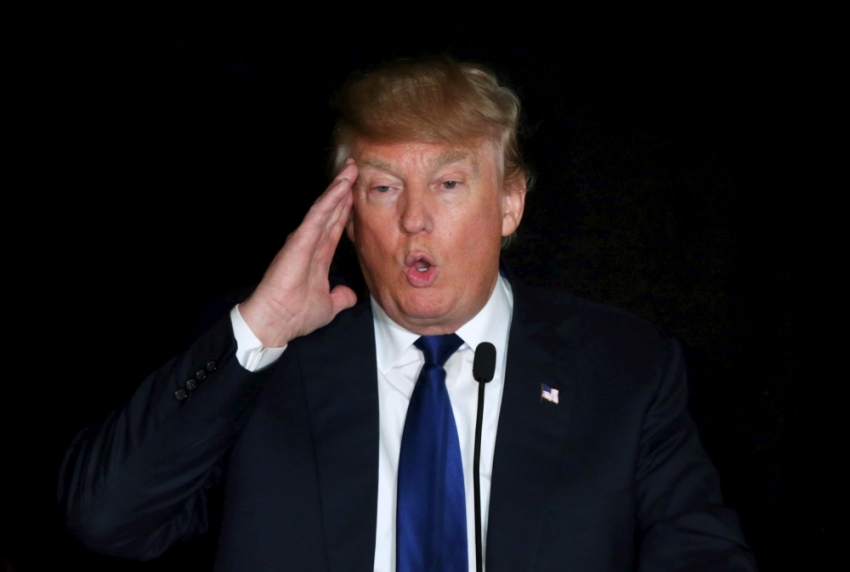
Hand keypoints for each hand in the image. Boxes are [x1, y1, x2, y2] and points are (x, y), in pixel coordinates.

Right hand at [239, 159, 358, 346]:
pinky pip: (316, 218)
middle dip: (343, 190)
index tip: (355, 192)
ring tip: (350, 169)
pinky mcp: (298, 242)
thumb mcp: (327, 307)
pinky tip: (340, 188)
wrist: (275, 324)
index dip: (345, 209)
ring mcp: (303, 241)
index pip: (334, 227)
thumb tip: (350, 296)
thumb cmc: (294, 315)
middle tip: (354, 167)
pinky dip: (328, 202)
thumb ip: (340, 297)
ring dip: (338, 189)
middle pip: (330, 211)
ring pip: (324, 209)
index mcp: (317, 257)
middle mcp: (310, 245)